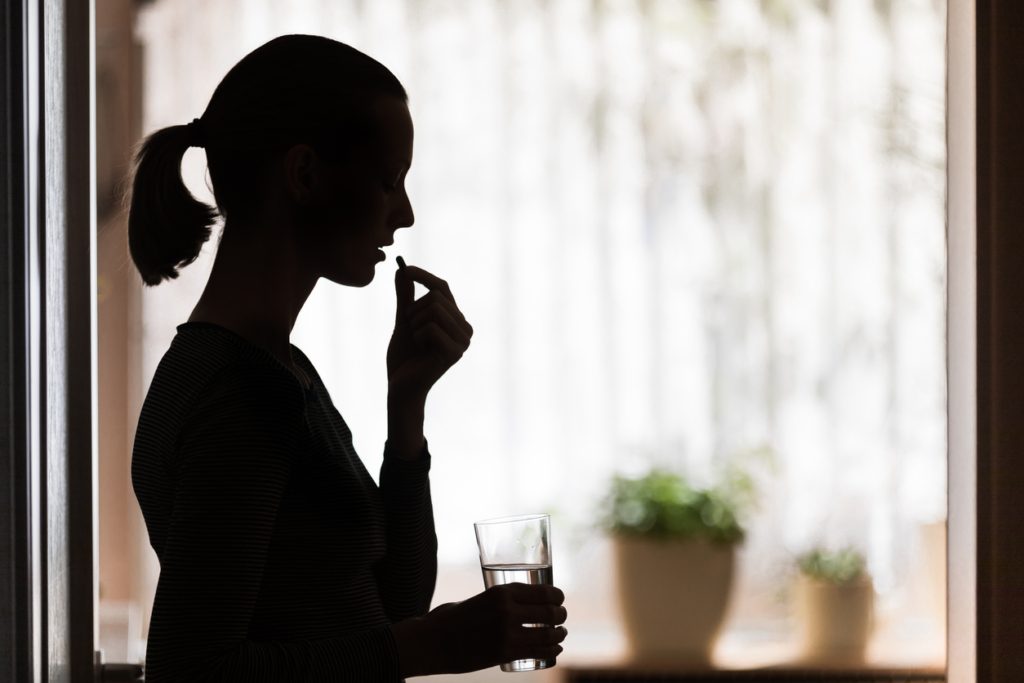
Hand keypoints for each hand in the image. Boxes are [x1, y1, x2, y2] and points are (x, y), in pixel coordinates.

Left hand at [387, 263, 472, 402]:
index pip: (443, 287)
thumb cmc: (404, 356)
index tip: (404, 269)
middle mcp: (465, 328)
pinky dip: (417, 336)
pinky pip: (431, 328)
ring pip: (434, 309)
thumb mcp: (404, 320)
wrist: (401, 386)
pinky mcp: (455, 353)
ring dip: (415, 323)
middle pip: (437, 296)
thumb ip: (405, 296)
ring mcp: (463, 341)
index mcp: (456, 319)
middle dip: (413, 309)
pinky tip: (420, 350)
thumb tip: (401, 270)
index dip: (424, 276)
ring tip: (416, 339)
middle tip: (409, 327)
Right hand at [391, 583, 567, 676]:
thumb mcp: (479, 599)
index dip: (557, 596)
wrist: (433, 641)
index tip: (559, 599)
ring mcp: (508, 633)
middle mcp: (508, 610)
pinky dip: (552, 651)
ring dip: (560, 634)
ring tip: (560, 634)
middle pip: (550, 612)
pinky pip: (539, 652)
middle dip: (561, 615)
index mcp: (502, 591)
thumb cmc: (452, 618)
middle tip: (561, 618)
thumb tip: (518, 604)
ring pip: (549, 634)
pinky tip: (555, 650)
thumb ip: (499, 601)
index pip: (544, 591)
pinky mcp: (505, 653)